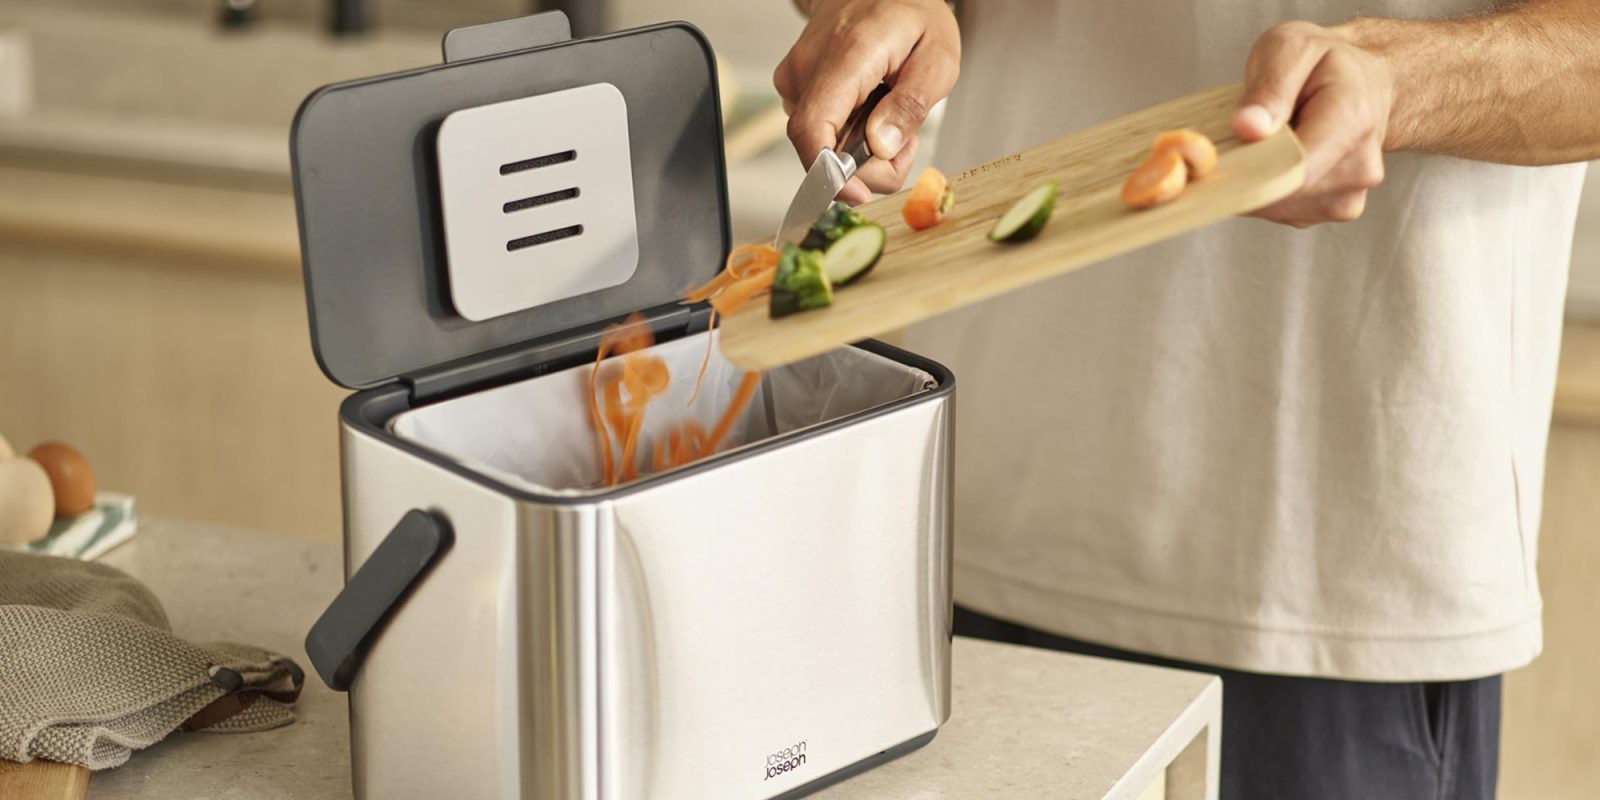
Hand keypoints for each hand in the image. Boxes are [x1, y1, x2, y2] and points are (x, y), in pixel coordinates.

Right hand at [776, 0, 959, 203]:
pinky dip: (848, 137)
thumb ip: (911, 105)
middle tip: (906, 147)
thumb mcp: (937, 57)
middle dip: (866, 167)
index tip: (857, 194)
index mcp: (847, 56)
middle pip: (820, 148)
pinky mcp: (794, 87)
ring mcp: (796, 78)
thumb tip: (880, 146)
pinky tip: (870, 113)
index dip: (828, 174)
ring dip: (860, 152)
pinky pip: (819, 131)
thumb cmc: (911, 16)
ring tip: (892, 120)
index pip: (813, 127)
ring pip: (821, 145)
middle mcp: (809, 67)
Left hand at [1232, 21, 1395, 227]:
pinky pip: (1281, 210)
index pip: (1293, 168)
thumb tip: (1246, 128)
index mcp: (1351, 120)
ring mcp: (1348, 196)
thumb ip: (1269, 87)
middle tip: (1238, 134)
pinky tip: (1275, 160)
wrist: (1366, 84)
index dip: (1246, 169)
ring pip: (1274, 206)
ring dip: (1254, 180)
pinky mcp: (1333, 210)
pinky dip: (1266, 189)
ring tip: (1267, 142)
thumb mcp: (1292, 48)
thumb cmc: (1325, 63)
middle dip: (1245, 170)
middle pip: (1278, 191)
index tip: (1212, 158)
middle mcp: (1359, 168)